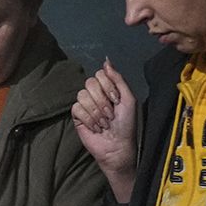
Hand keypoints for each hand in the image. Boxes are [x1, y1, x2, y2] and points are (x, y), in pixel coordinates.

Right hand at [72, 58, 138, 199]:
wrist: (117, 145)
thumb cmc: (126, 124)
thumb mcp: (128, 99)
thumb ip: (118, 79)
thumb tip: (106, 60)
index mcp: (108, 88)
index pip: (100, 74)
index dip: (107, 87)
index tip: (116, 100)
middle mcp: (95, 94)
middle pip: (89, 83)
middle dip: (102, 101)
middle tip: (110, 114)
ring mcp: (85, 105)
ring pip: (82, 96)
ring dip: (96, 112)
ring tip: (104, 123)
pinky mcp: (77, 116)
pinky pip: (77, 108)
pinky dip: (89, 119)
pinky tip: (96, 127)